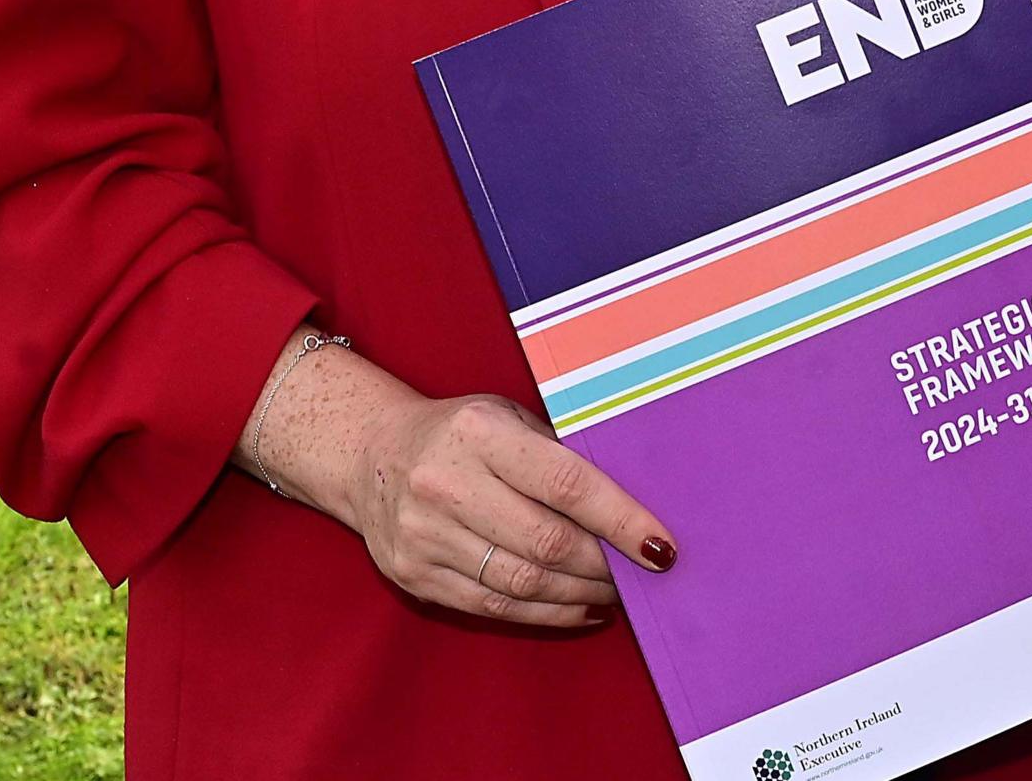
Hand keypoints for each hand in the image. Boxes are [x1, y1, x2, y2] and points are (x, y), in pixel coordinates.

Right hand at [236, 333, 674, 629]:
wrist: (370, 455)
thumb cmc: (461, 433)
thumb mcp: (507, 417)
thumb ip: (561, 454)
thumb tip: (637, 503)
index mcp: (479, 433)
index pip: (566, 484)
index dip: (620, 519)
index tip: (662, 545)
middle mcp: (445, 484)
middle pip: (547, 543)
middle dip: (605, 566)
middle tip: (643, 573)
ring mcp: (423, 535)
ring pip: (523, 584)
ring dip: (582, 594)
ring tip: (617, 591)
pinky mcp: (414, 575)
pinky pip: (495, 608)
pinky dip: (548, 614)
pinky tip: (581, 607)